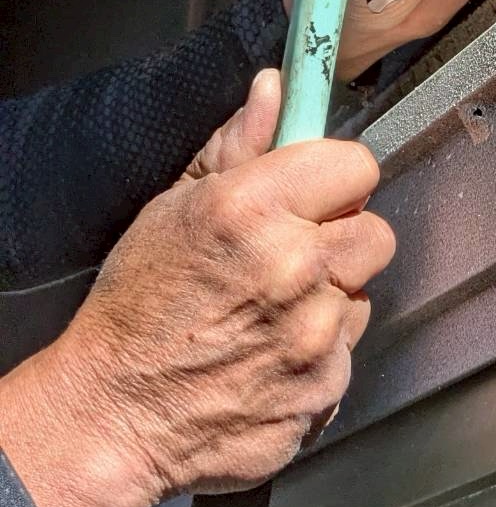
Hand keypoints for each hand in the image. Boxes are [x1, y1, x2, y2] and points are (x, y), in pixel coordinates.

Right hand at [0, 72, 393, 506]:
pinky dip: (319, 354)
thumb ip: (238, 145)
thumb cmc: (135, 307)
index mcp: (253, 210)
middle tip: (293, 254)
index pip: (357, 165)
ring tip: (271, 311)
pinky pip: (347, 354)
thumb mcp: (174, 207)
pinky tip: (269, 355)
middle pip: (375, 232)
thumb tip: (276, 89)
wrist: (110, 417)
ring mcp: (314, 336)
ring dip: (330, 298)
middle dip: (340, 239)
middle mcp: (294, 269)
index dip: (336, 178)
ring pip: (361, 294)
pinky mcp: (324, 390)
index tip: (316, 192)